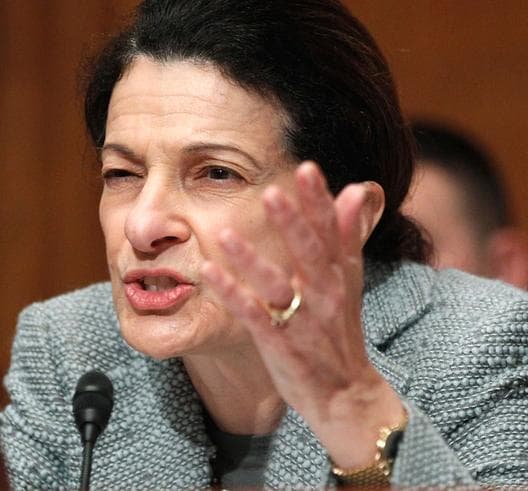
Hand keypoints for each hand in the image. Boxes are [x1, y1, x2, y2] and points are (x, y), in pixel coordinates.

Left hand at [201, 161, 403, 467]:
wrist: (346, 395)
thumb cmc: (339, 331)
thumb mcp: (349, 282)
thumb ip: (347, 235)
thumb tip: (355, 190)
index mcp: (339, 275)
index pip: (332, 232)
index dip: (320, 201)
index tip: (307, 168)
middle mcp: (324, 294)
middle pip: (309, 253)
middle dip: (292, 223)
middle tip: (272, 192)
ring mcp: (301, 320)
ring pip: (276, 285)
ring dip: (250, 259)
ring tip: (223, 232)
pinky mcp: (279, 344)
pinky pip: (253, 315)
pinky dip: (231, 294)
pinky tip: (208, 271)